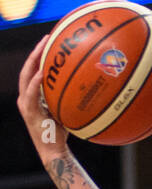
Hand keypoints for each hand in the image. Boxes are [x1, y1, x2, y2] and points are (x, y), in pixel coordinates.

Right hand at [17, 34, 67, 159]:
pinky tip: (42, 73)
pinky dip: (35, 82)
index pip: (35, 69)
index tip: (52, 40)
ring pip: (25, 76)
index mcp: (33, 94)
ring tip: (43, 48)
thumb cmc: (62, 132)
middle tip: (47, 37)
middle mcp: (26, 95)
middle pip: (28, 68)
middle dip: (36, 51)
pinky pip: (30, 94)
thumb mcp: (66, 110)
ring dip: (33, 60)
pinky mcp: (28, 111)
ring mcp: (25, 103)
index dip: (41, 54)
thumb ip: (69, 98)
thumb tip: (89, 86)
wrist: (54, 151)